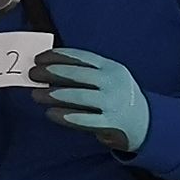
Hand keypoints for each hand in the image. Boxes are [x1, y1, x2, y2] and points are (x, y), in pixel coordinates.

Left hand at [30, 49, 150, 153]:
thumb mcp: (110, 77)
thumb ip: (86, 72)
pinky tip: (51, 113)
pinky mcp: (111, 123)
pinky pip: (84, 119)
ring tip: (36, 94)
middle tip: (33, 74)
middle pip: (77, 75)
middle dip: (51, 73)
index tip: (39, 58)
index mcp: (112, 68)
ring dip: (53, 94)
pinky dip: (65, 116)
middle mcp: (113, 83)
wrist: (147, 123)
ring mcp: (113, 103)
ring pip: (78, 96)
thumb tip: (49, 68)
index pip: (81, 57)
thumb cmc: (119, 97)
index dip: (57, 56)